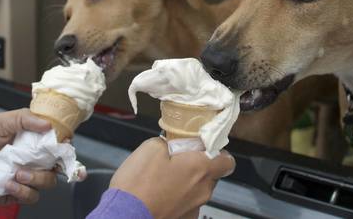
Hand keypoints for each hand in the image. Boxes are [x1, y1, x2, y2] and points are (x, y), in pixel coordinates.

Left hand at [0, 108, 57, 205]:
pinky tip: (8, 183)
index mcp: (26, 139)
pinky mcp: (15, 194)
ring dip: (37, 178)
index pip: (53, 141)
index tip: (64, 142)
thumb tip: (49, 124)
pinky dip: (23, 191)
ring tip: (18, 173)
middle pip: (57, 163)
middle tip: (45, 160)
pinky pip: (32, 196)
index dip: (63, 143)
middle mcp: (28, 158)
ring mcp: (23, 177)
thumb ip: (24, 118)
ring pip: (48, 181)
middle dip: (55, 163)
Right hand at [110, 137, 234, 218]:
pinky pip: (186, 204)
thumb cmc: (139, 185)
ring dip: (185, 183)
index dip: (217, 152)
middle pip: (210, 174)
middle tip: (175, 160)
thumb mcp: (151, 147)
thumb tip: (171, 145)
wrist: (125, 216)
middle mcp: (203, 190)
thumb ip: (169, 142)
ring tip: (162, 180)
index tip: (203, 148)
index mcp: (200, 168)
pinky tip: (159, 196)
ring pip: (197, 190)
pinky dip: (176, 199)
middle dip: (195, 166)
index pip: (227, 161)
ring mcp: (194, 208)